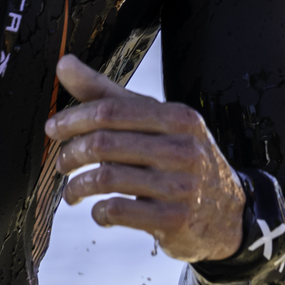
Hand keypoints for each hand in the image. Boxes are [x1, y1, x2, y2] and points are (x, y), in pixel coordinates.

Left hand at [44, 55, 245, 261]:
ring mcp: (180, 187)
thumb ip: (107, 94)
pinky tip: (98, 210)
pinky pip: (118, 211)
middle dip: (72, 153)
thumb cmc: (181, 157)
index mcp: (177, 117)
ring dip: (78, 185)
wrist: (230, 213)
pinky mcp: (174, 221)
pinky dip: (98, 212)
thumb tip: (64, 63)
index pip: (110, 110)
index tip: (53, 128)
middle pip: (104, 143)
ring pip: (107, 178)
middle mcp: (182, 149)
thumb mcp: (156, 121)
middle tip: (60, 163)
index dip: (74, 118)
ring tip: (72, 190)